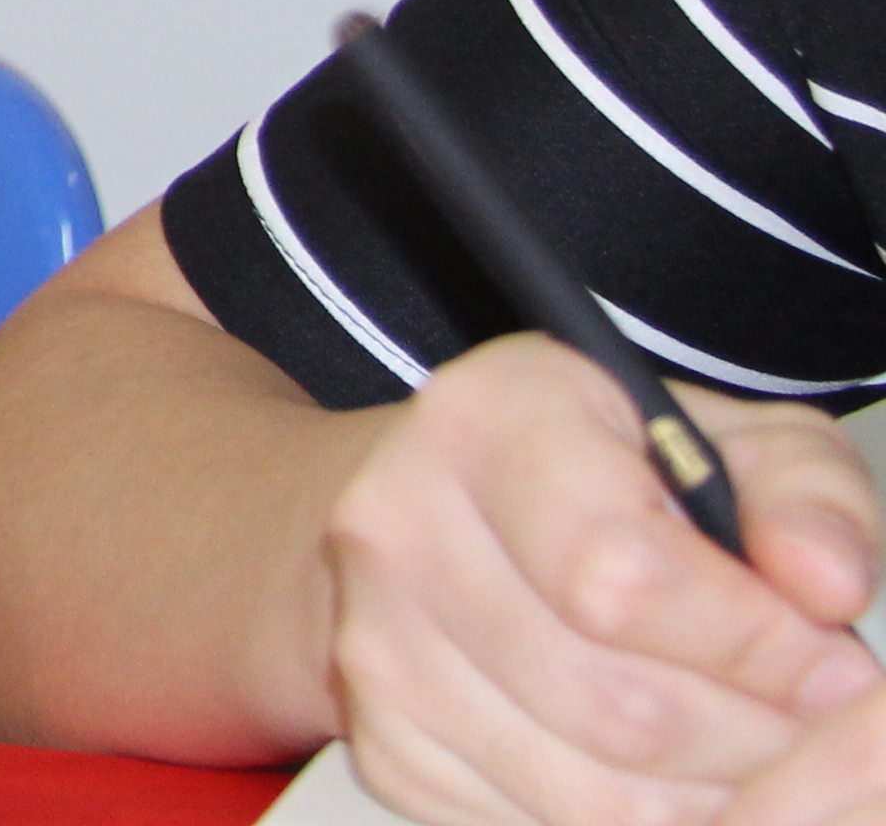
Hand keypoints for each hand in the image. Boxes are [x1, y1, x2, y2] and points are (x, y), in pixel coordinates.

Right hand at [324, 332, 881, 823]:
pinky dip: (631, 821)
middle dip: (758, 738)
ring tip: (749, 743)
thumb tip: (827, 583)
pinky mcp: (382, 743)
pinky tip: (665, 766)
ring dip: (709, 795)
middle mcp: (399, 529)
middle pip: (617, 706)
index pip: (621, 575)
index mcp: (486, 422)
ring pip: (591, 796)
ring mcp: (375, 645)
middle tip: (808, 718)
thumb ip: (808, 498)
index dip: (758, 646)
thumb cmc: (605, 469)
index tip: (834, 664)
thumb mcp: (737, 440)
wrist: (442, 505)